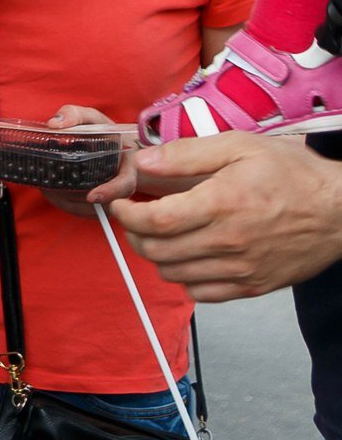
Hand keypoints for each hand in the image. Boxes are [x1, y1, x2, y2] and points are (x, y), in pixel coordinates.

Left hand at [39, 104, 133, 217]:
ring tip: (48, 188)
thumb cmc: (104, 132)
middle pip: (103, 203)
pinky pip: (82, 212)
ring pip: (89, 210)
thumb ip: (74, 114)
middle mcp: (121, 186)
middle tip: (52, 189)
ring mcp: (111, 198)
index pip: (124, 185)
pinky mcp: (99, 205)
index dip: (110, 192)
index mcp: (127, 166)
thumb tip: (55, 124)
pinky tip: (52, 192)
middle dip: (76, 199)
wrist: (112, 145)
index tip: (92, 196)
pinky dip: (65, 204)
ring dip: (67, 202)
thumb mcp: (91, 118)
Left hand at [105, 132, 341, 299]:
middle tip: (134, 217)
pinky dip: (184, 277)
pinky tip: (187, 255)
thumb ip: (186, 154)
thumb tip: (144, 163)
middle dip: (133, 233)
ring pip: (174, 274)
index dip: (125, 215)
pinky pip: (202, 293)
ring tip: (159, 234)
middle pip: (157, 251)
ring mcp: (242, 269)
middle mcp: (229, 242)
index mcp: (221, 204)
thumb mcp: (239, 146)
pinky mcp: (254, 286)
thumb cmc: (293, 174)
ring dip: (156, 255)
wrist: (340, 210)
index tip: (120, 204)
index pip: (154, 222)